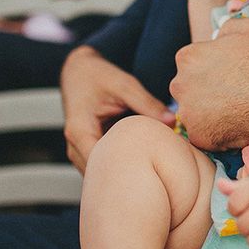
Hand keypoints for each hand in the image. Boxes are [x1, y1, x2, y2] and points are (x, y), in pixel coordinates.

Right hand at [61, 46, 175, 172]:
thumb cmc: (98, 76)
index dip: (126, 173)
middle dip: (129, 175)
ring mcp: (80, 151)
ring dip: (126, 172)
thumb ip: (148, 104)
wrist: (80, 72)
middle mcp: (75, 146)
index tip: (152, 170)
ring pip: (103, 174)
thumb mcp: (124, 85)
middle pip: (101, 175)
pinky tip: (143, 160)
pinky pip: (105, 166)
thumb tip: (172, 121)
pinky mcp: (89, 151)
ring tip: (152, 166)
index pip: (101, 165)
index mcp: (80, 131)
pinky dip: (123, 164)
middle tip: (159, 172)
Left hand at [169, 17, 248, 151]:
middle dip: (207, 93)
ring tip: (239, 113)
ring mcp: (188, 114)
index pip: (193, 64)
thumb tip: (220, 38)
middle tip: (234, 96)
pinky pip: (207, 137)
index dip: (214, 70)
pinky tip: (240, 128)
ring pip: (196, 115)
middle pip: (189, 90)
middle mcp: (180, 85)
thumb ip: (227, 31)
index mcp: (188, 57)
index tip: (231, 76)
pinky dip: (221, 135)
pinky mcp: (199, 137)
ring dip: (212, 115)